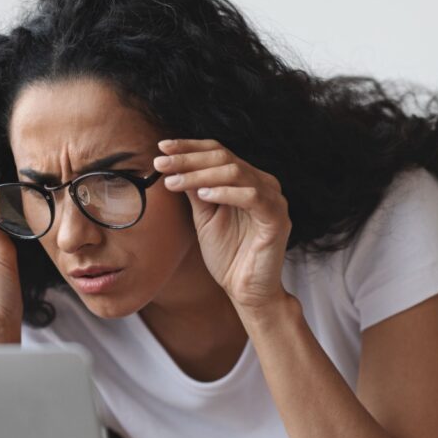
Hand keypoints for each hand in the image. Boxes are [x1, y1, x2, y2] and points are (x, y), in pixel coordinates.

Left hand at [153, 139, 291, 309]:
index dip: (189, 147)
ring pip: (236, 172)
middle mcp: (263, 183)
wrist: (245, 289)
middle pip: (224, 157)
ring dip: (200, 175)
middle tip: (160, 163)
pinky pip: (253, 197)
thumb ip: (195, 190)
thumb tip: (173, 165)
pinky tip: (203, 196)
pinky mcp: (277, 219)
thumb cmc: (227, 254)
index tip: (161, 147)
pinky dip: (226, 193)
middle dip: (188, 159)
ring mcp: (273, 199)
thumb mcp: (204, 217)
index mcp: (246, 179)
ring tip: (174, 182)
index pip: (218, 152)